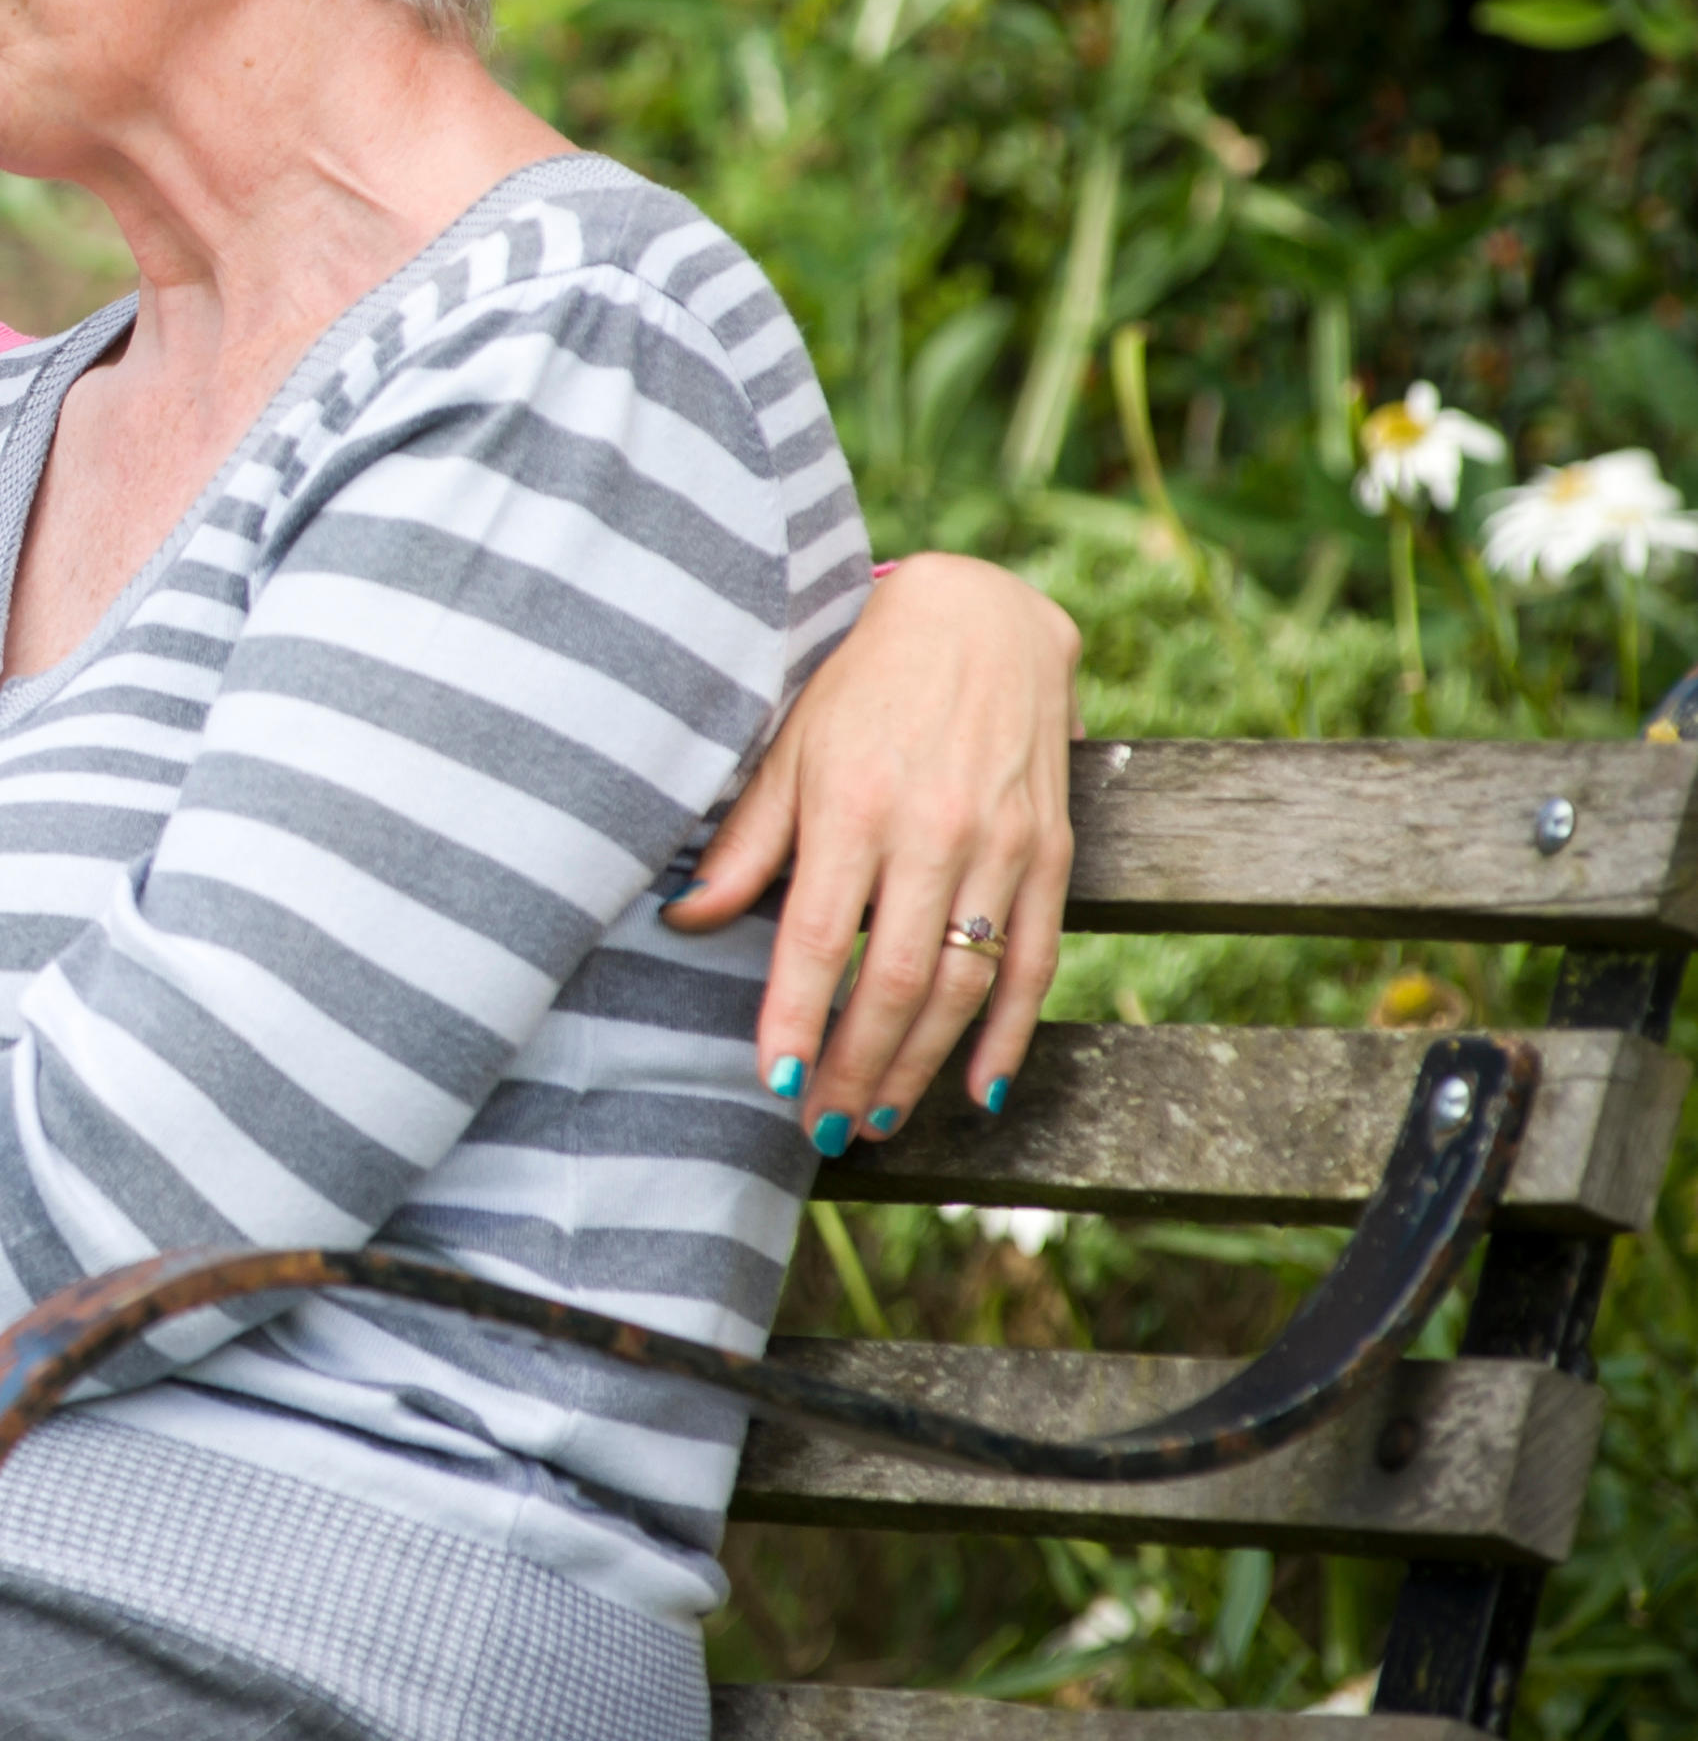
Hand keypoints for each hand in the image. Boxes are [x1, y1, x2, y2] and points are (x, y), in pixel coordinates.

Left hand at [668, 551, 1079, 1154]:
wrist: (979, 612)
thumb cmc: (859, 682)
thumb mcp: (788, 746)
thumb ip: (748, 840)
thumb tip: (686, 918)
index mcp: (852, 804)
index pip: (816, 937)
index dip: (793, 1017)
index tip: (769, 1082)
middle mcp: (931, 831)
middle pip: (890, 980)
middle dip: (852, 1065)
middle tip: (819, 1128)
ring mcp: (1001, 845)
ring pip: (961, 985)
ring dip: (918, 1066)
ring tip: (873, 1118)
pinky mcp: (1054, 851)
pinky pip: (1035, 960)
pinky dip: (1010, 1032)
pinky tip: (977, 1088)